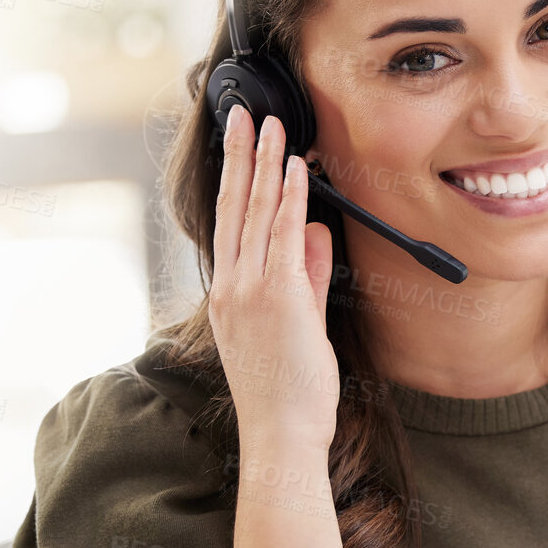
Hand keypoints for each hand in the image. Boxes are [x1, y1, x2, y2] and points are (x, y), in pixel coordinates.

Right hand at [210, 104, 339, 450]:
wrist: (281, 434)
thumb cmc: (290, 393)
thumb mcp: (300, 325)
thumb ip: (309, 276)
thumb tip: (317, 231)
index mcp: (229, 294)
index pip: (231, 222)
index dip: (237, 178)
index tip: (241, 143)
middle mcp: (232, 286)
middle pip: (235, 206)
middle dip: (241, 155)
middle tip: (245, 113)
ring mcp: (250, 290)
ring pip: (255, 213)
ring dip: (264, 164)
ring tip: (270, 124)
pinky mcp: (276, 296)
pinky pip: (283, 236)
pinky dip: (288, 198)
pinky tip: (293, 169)